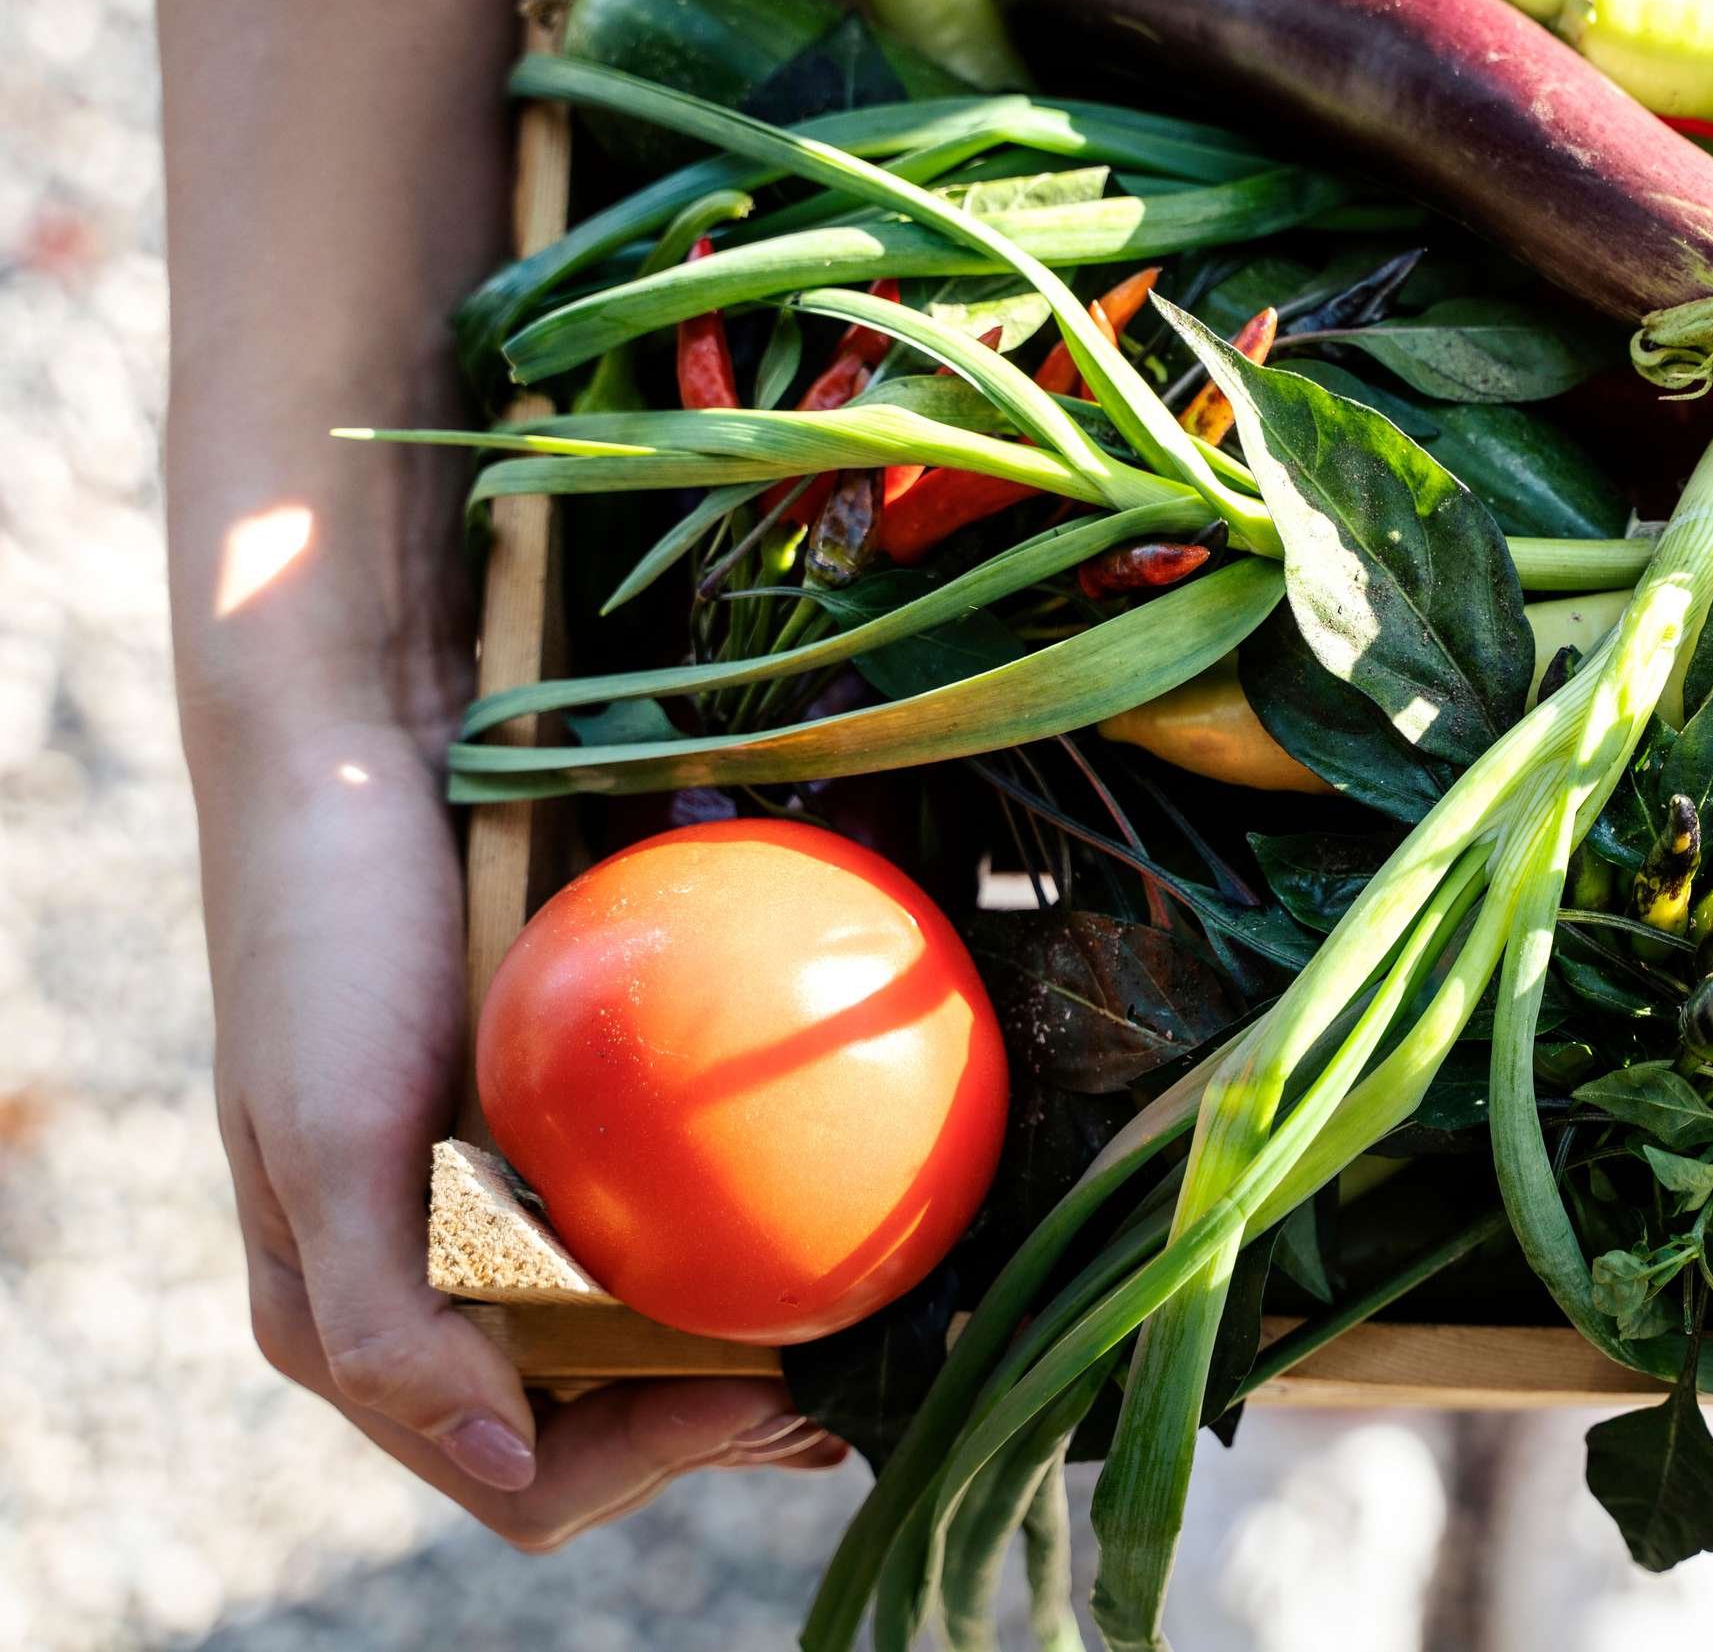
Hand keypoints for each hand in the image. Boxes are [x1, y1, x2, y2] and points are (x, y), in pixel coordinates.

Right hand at [198, 712, 847, 1548]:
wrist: (357, 755)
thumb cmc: (324, 941)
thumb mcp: (326, 1130)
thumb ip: (383, 1312)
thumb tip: (496, 1451)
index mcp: (356, 1330)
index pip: (532, 1474)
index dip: (659, 1456)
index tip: (776, 1389)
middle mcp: (435, 1291)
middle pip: (608, 1419)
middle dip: (733, 1420)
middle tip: (857, 1360)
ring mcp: (506, 1206)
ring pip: (649, 1326)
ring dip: (757, 1336)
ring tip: (873, 1306)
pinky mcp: (563, 1119)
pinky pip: (665, 1200)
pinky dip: (748, 1218)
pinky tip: (844, 1180)